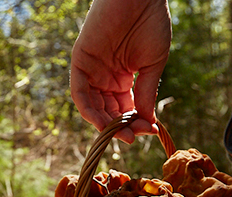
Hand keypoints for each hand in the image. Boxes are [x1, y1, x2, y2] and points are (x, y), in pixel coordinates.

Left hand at [70, 0, 170, 142]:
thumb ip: (146, 93)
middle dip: (121, 127)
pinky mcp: (80, 61)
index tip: (148, 130)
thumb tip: (147, 122)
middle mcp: (105, 77)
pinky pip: (79, 93)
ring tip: (123, 134)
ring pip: (93, 107)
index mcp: (122, 78)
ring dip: (105, 124)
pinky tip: (102, 123)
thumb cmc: (150, 24)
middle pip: (108, 111)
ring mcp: (92, 70)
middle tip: (135, 137)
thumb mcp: (152, 65)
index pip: (125, 109)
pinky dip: (89, 110)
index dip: (135, 122)